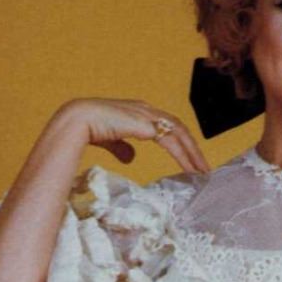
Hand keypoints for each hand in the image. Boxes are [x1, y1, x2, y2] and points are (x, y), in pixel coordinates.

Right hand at [61, 98, 209, 175]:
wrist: (78, 120)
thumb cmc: (87, 129)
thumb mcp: (110, 140)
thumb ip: (122, 147)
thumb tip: (131, 158)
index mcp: (138, 111)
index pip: (166, 126)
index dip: (180, 143)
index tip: (189, 160)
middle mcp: (146, 109)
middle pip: (178, 128)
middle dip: (192, 148)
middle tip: (203, 168)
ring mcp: (147, 114)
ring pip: (179, 133)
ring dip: (193, 153)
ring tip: (202, 172)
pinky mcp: (147, 124)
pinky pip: (172, 141)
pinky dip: (184, 156)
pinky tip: (190, 170)